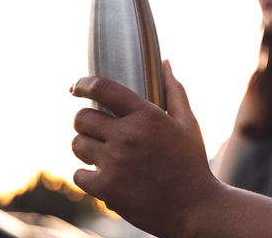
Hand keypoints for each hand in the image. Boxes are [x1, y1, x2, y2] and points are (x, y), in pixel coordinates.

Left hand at [71, 60, 218, 236]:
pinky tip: (102, 176)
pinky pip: (79, 175)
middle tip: (96, 129)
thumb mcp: (189, 123)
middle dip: (85, 122)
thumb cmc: (192, 163)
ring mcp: (115, 163)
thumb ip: (174, 91)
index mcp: (147, 116)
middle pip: (82, 118)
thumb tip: (166, 63)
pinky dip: (87, 175)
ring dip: (85, 147)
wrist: (194, 207)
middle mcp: (127, 136)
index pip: (102, 88)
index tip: (77, 87)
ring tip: (100, 153)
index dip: (83, 84)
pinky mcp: (107, 188)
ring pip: (78, 145)